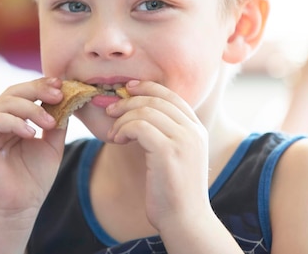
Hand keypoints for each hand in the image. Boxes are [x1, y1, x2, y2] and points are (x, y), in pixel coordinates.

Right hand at [0, 77, 66, 218]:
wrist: (19, 208)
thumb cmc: (33, 179)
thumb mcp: (52, 145)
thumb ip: (57, 122)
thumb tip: (69, 99)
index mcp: (12, 119)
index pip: (24, 93)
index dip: (41, 85)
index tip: (61, 85)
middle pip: (13, 92)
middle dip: (37, 90)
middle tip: (58, 95)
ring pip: (5, 104)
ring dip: (30, 109)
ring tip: (49, 123)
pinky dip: (15, 123)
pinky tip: (31, 134)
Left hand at [104, 80, 208, 232]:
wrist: (185, 220)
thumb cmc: (174, 191)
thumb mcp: (176, 156)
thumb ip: (167, 133)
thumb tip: (139, 113)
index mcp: (197, 128)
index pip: (171, 94)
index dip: (147, 87)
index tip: (128, 89)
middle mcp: (193, 130)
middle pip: (156, 99)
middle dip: (128, 101)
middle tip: (110, 110)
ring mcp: (183, 140)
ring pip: (145, 110)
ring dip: (122, 119)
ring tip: (113, 134)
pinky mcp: (168, 151)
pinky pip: (139, 126)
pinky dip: (123, 129)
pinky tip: (117, 140)